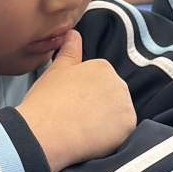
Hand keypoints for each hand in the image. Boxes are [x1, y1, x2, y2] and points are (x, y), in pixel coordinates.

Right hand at [13, 29, 137, 171]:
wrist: (44, 133)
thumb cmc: (45, 102)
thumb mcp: (55, 71)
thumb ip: (69, 51)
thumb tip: (74, 34)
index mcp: (102, 67)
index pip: (99, 81)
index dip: (84, 95)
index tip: (72, 102)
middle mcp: (119, 83)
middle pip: (111, 97)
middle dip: (97, 107)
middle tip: (76, 116)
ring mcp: (125, 105)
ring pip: (117, 115)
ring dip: (105, 122)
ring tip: (82, 128)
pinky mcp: (127, 127)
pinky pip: (122, 132)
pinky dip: (110, 137)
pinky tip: (91, 138)